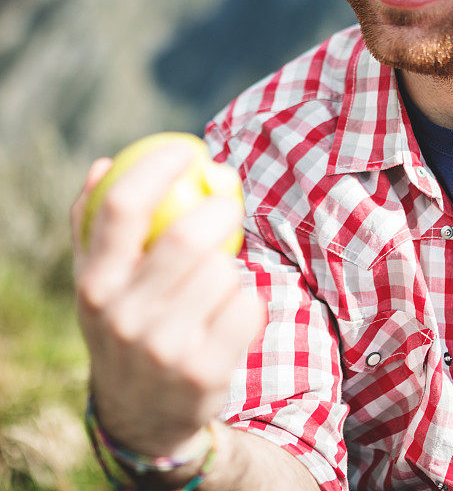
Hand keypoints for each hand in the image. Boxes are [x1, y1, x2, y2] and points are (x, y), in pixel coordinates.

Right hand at [71, 143, 264, 457]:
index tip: (185, 148)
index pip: (122, 208)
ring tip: (216, 282)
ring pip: (223, 270)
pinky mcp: (204, 372)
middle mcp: (122, 317)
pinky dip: (248, 298)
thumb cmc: (128, 323)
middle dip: (219, 210)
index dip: (156, 167)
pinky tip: (230, 314)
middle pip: (187, 237)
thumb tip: (101, 163)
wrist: (143, 415)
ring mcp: (163, 349)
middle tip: (226, 206)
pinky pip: (248, 305)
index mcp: (93, 285)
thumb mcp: (100, 283)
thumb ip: (93, 225)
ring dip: (230, 264)